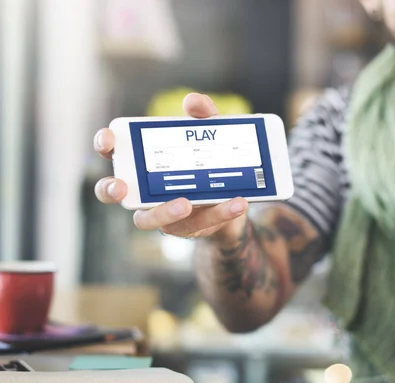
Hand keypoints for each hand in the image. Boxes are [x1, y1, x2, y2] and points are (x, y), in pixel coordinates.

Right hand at [93, 94, 247, 242]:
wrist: (236, 194)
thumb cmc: (210, 160)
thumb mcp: (211, 134)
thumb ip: (204, 116)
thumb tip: (193, 101)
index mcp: (143, 160)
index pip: (113, 151)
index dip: (105, 144)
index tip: (109, 140)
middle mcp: (143, 188)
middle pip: (112, 191)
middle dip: (110, 189)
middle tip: (120, 187)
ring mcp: (161, 211)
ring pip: (146, 219)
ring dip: (163, 212)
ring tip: (186, 202)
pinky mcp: (187, 227)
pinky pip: (199, 224)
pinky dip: (220, 213)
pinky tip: (237, 203)